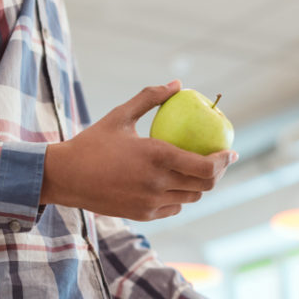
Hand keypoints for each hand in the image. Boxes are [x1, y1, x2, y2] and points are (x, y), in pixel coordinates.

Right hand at [41, 80, 237, 220]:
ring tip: (200, 172)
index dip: (224, 161)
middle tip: (220, 162)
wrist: (67, 177)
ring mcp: (151, 202)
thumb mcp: (120, 115)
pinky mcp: (143, 214)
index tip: (231, 152)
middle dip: (218, 174)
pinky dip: (180, 196)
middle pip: (205, 186)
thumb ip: (150, 97)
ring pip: (190, 198)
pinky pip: (173, 207)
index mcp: (157, 156)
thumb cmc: (93, 142)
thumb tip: (177, 84)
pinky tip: (177, 185)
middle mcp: (158, 182)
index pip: (206, 167)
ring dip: (200, 186)